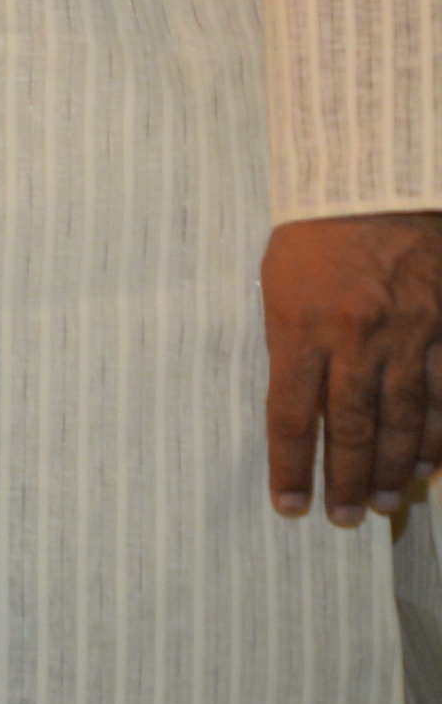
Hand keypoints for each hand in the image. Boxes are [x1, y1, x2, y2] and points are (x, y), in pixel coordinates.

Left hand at [264, 211, 441, 524]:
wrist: (376, 184)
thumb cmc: (316, 231)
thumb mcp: (277, 283)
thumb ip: (289, 342)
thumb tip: (295, 401)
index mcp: (301, 327)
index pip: (289, 413)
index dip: (288, 465)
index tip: (288, 505)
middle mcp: (355, 340)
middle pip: (349, 426)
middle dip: (344, 479)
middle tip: (342, 519)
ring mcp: (408, 337)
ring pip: (402, 418)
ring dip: (392, 467)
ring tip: (384, 504)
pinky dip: (439, 434)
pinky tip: (432, 465)